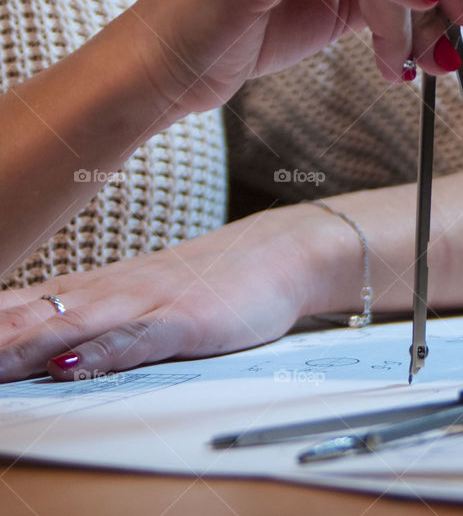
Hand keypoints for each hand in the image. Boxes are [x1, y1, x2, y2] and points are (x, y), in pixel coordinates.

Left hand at [0, 205, 343, 381]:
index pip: (22, 304)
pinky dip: (100, 352)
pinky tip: (68, 364)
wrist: (281, 253)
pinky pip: (136, 338)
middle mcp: (114, 290)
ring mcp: (149, 301)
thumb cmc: (213, 279)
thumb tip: (47, 347)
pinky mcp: (186, 319)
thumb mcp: (146, 293)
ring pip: (72, 325)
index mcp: (101, 286)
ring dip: (21, 347)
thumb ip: (100, 317)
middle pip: (33, 316)